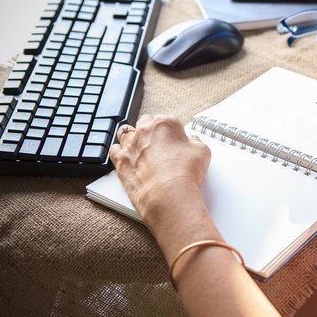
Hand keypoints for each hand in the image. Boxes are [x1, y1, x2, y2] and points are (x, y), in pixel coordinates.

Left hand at [109, 115, 211, 232]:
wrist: (168, 195)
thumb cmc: (185, 172)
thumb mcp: (202, 152)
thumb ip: (196, 141)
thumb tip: (193, 140)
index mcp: (165, 124)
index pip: (170, 120)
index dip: (176, 131)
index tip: (180, 141)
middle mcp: (145, 131)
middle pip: (145, 122)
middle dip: (152, 130)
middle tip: (161, 143)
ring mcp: (130, 145)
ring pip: (125, 132)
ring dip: (132, 137)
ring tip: (140, 146)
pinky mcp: (120, 161)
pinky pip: (113, 149)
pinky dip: (119, 151)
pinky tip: (127, 157)